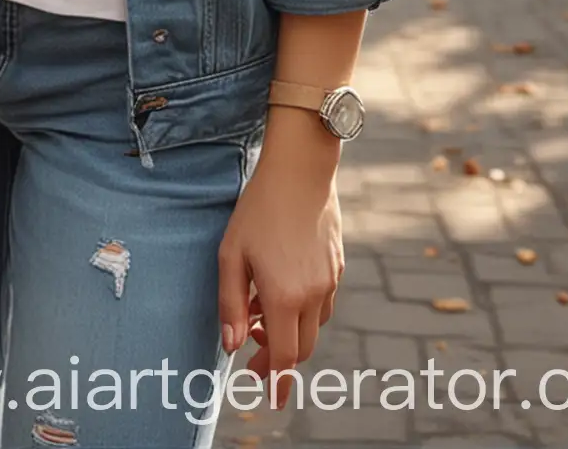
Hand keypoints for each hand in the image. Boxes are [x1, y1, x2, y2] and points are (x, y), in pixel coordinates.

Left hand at [217, 115, 343, 405]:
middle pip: (302, 348)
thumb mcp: (231, 254)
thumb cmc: (258, 210)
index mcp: (284, 296)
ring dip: (289, 330)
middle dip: (278, 357)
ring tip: (257, 312)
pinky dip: (302, 308)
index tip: (272, 397)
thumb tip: (231, 346)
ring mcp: (329, 281)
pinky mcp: (337, 266)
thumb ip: (229, 304)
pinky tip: (280, 287)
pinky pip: (321, 302)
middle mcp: (312, 295)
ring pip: (313, 326)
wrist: (300, 171)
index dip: (276, 378)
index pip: (284, 356)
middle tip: (253, 352)